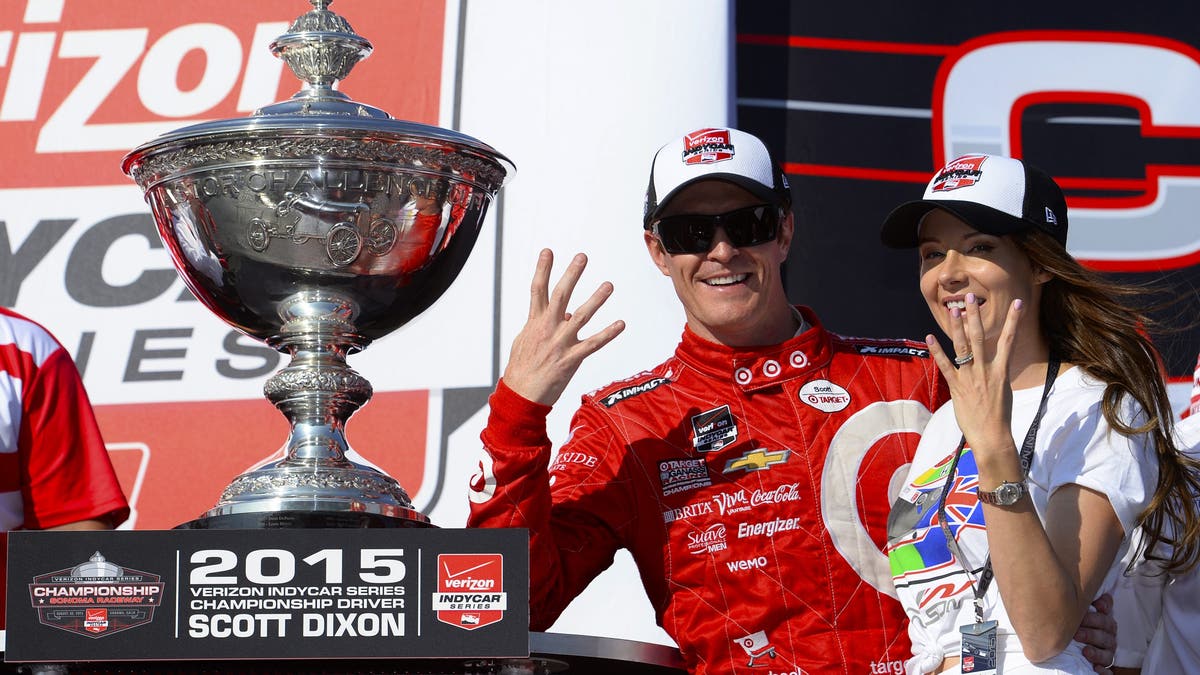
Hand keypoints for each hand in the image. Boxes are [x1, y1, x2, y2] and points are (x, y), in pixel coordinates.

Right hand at [502, 249, 624, 405]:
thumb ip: (545, 324)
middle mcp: (547, 328)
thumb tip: (567, 313)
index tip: (548, 251)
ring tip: (608, 285)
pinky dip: (608, 334)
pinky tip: (621, 324)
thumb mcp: (527, 341)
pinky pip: (593, 344)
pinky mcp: (571, 359)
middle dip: (572, 274)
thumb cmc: (522, 368)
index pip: (538, 290)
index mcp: (534, 322)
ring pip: (581, 316)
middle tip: (582, 257)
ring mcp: (560, 343)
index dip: (542, 269)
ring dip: (596, 299)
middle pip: (561, 295)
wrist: (521, 396)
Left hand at [925, 293, 1023, 459]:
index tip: (1018, 303)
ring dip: (957, 327)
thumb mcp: (1003, 391)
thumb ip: (995, 375)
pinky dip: (937, 351)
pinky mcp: (957, 387)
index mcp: (1001, 371)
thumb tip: (992, 366)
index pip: (1010, 340)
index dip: (1014, 320)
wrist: (993, 437)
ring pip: (963, 347)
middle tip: (970, 297)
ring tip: (953, 309)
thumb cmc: (999, 417)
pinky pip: (945, 366)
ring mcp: (971, 378)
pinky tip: (930, 337)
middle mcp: (986, 371)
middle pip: (981, 337)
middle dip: (975, 316)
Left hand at [1075, 593, 1117, 673]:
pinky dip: (1104, 671)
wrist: (1070, 650)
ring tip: (1085, 651)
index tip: (1097, 606)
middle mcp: (1107, 636)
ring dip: (1097, 652)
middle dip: (1093, 631)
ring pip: (1108, 652)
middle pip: (1107, 632)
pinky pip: (1108, 671)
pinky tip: (1097, 669)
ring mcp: (1107, 652)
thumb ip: (1079, 604)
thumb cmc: (1072, 628)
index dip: (1104, 609)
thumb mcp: (1074, 615)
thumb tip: (1074, 590)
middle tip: (1077, 632)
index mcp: (1102, 622)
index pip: (1107, 614)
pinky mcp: (1104, 668)